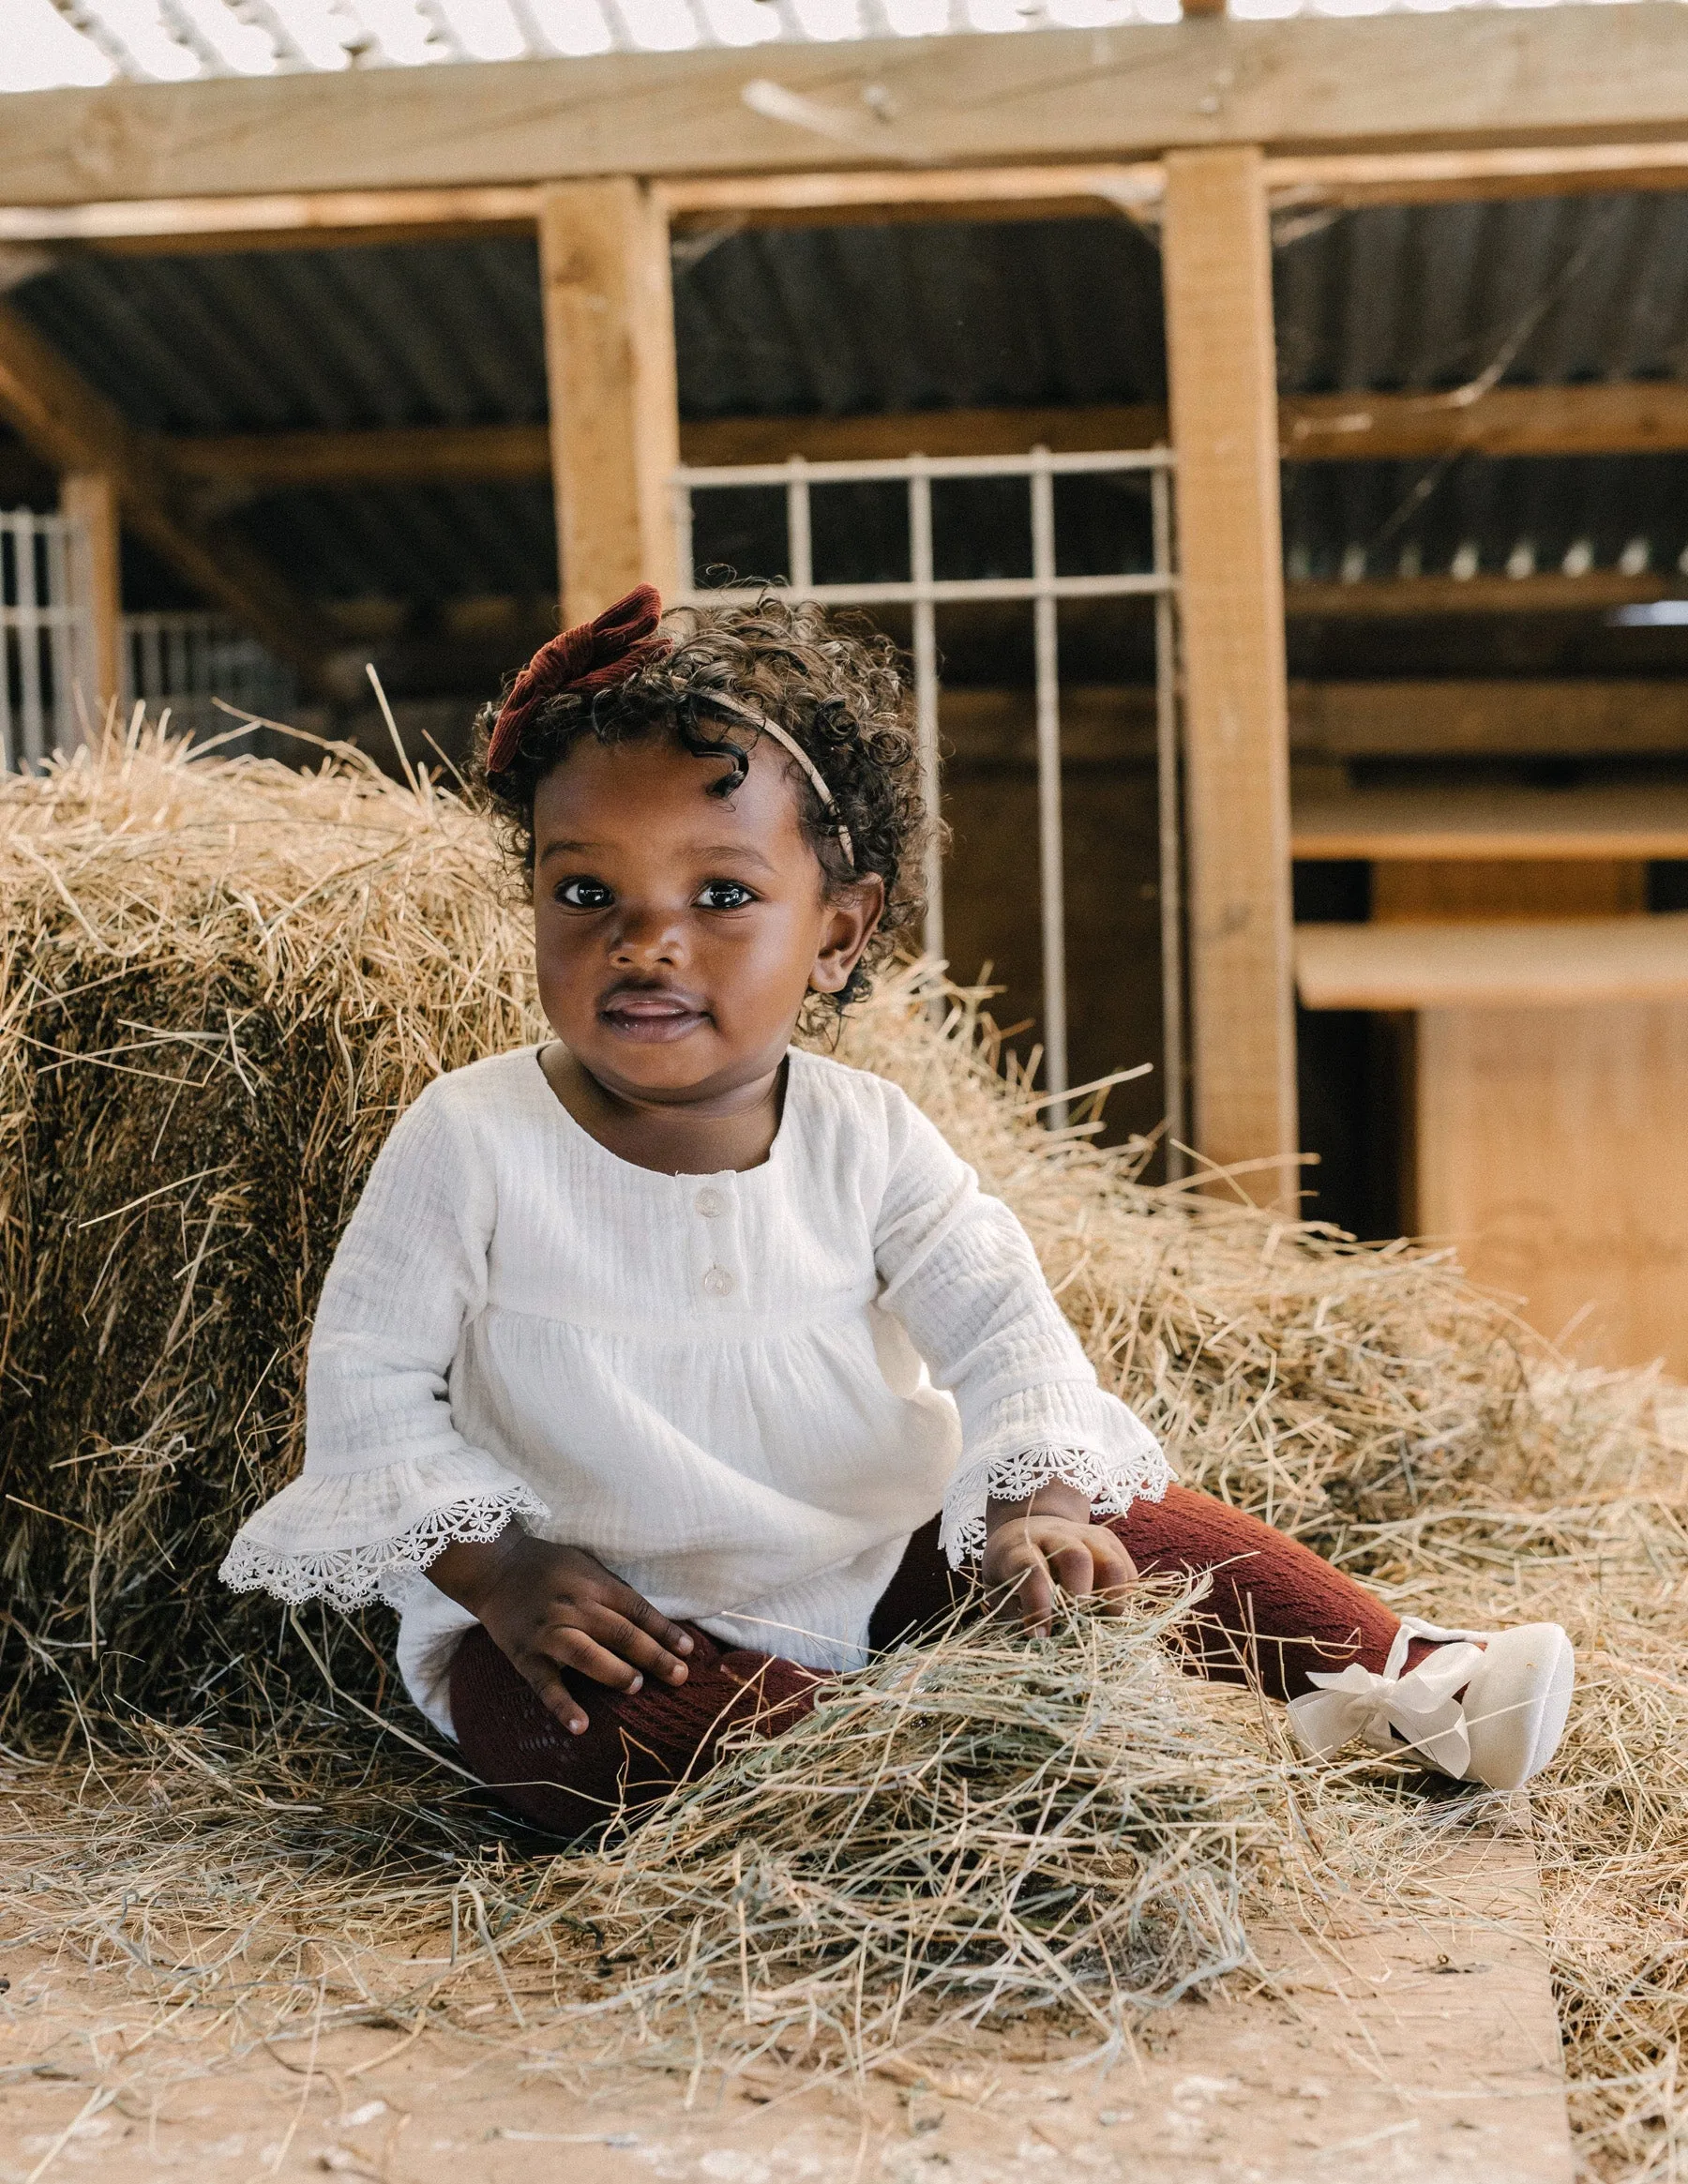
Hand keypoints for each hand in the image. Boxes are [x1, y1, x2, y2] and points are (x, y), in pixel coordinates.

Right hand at [429, 1524, 693, 1733]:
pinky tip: (582, 1726)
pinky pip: (546, 1685)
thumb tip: (653, 1624)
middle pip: (621, 1634)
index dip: (665, 1631)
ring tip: (636, 1686)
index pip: (638, 1611)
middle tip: (678, 1677)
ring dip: (615, 1673)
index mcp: (594, 1585)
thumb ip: (615, 1592)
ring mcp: (549, 1632)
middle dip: (653, 1657)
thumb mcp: (587, 1565)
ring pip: (588, 1656)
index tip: (688, 1651)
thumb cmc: (549, 1566)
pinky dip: (564, 1706)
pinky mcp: (525, 1655)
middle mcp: (574, 1607)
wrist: (494, 1567)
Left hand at [981, 1480, 1137, 1636]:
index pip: (1032, 1570)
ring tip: (1100, 1623)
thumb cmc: (1010, 1567)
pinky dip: (1125, 1597)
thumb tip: (1036, 1638)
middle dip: (1080, 1598)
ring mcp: (1086, 1535)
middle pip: (1077, 1558)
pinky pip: (1128, 1571)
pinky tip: (1108, 1612)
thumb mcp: (995, 1584)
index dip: (1038, 1605)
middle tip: (1076, 1626)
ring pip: (1111, 1563)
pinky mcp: (1109, 1541)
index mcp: (1020, 1547)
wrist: (1029, 1527)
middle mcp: (1055, 1536)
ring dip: (1110, 1600)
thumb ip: (1008, 1610)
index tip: (1040, 1635)